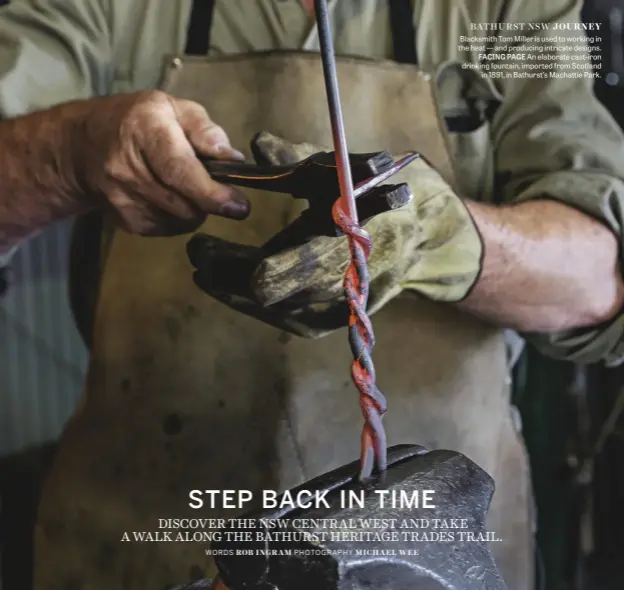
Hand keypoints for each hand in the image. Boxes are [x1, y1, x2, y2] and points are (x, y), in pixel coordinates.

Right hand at [71, 92, 249, 235]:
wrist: (81, 148)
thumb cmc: (136, 122)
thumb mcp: (171, 108)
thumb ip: (205, 130)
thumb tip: (232, 159)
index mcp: (143, 130)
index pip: (179, 170)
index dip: (211, 192)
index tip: (238, 206)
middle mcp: (127, 167)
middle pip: (184, 203)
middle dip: (209, 202)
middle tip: (216, 190)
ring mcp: (123, 199)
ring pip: (179, 221)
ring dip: (195, 210)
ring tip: (187, 188)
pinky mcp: (126, 222)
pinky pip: (167, 229)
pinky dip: (179, 218)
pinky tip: (169, 197)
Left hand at [190, 133, 483, 336]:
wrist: (426, 242)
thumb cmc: (390, 198)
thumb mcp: (350, 170)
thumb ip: (300, 162)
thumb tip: (258, 145)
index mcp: (355, 247)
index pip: (298, 272)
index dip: (256, 269)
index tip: (216, 256)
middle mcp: (345, 288)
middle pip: (275, 296)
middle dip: (230, 275)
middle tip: (195, 251)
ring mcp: (336, 311)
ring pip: (272, 312)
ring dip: (232, 289)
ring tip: (200, 265)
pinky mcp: (325, 321)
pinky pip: (279, 317)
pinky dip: (249, 300)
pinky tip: (222, 281)